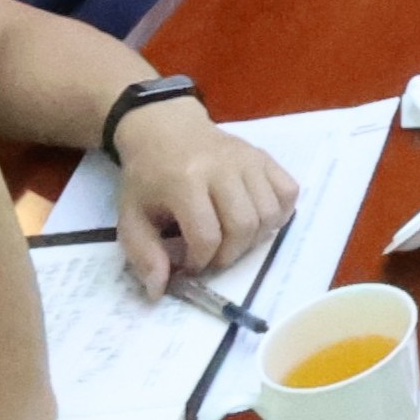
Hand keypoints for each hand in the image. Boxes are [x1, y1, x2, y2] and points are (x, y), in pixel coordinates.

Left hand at [107, 100, 295, 296]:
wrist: (166, 128)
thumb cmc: (148, 176)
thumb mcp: (131, 215)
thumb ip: (143, 254)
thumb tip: (158, 291)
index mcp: (184, 181)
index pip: (207, 236)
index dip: (200, 262)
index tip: (189, 265)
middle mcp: (222, 167)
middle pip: (244, 226)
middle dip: (229, 254)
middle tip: (212, 257)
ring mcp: (248, 160)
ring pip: (270, 213)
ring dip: (254, 239)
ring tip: (232, 240)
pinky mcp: (264, 157)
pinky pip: (288, 192)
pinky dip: (279, 214)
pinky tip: (256, 220)